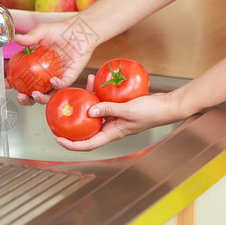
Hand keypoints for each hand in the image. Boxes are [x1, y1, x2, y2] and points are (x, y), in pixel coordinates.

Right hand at [9, 17, 98, 104]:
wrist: (79, 31)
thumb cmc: (61, 31)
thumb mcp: (42, 32)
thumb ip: (30, 37)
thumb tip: (15, 39)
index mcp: (35, 67)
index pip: (21, 79)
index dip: (13, 84)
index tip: (6, 83)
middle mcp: (45, 76)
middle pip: (33, 93)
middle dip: (25, 99)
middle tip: (20, 95)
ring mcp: (57, 78)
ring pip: (47, 95)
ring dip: (40, 98)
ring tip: (34, 94)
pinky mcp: (69, 78)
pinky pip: (62, 85)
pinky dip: (57, 85)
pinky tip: (52, 81)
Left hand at [56, 75, 180, 150]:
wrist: (166, 106)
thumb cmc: (151, 112)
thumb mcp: (128, 110)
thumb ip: (109, 109)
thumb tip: (89, 110)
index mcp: (112, 133)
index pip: (88, 144)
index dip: (72, 144)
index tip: (58, 139)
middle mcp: (110, 128)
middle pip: (86, 129)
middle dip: (72, 122)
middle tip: (59, 113)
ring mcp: (113, 118)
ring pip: (93, 112)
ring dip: (85, 101)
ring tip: (79, 87)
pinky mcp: (117, 109)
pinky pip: (102, 102)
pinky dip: (96, 93)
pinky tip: (93, 81)